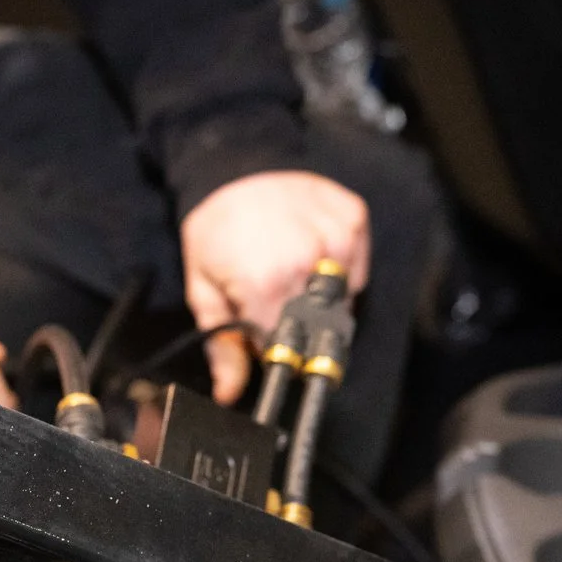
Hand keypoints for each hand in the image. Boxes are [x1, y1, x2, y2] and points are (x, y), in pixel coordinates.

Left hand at [179, 171, 369, 403]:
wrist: (234, 168)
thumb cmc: (215, 230)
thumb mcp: (204, 290)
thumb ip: (221, 346)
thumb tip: (230, 393)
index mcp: (266, 286)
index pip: (287, 349)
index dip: (272, 348)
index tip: (264, 336)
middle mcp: (308, 263)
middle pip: (320, 327)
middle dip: (299, 325)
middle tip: (276, 300)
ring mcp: (336, 239)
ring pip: (344, 299)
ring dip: (320, 297)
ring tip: (292, 270)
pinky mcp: (354, 219)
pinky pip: (358, 267)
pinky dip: (340, 268)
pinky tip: (312, 253)